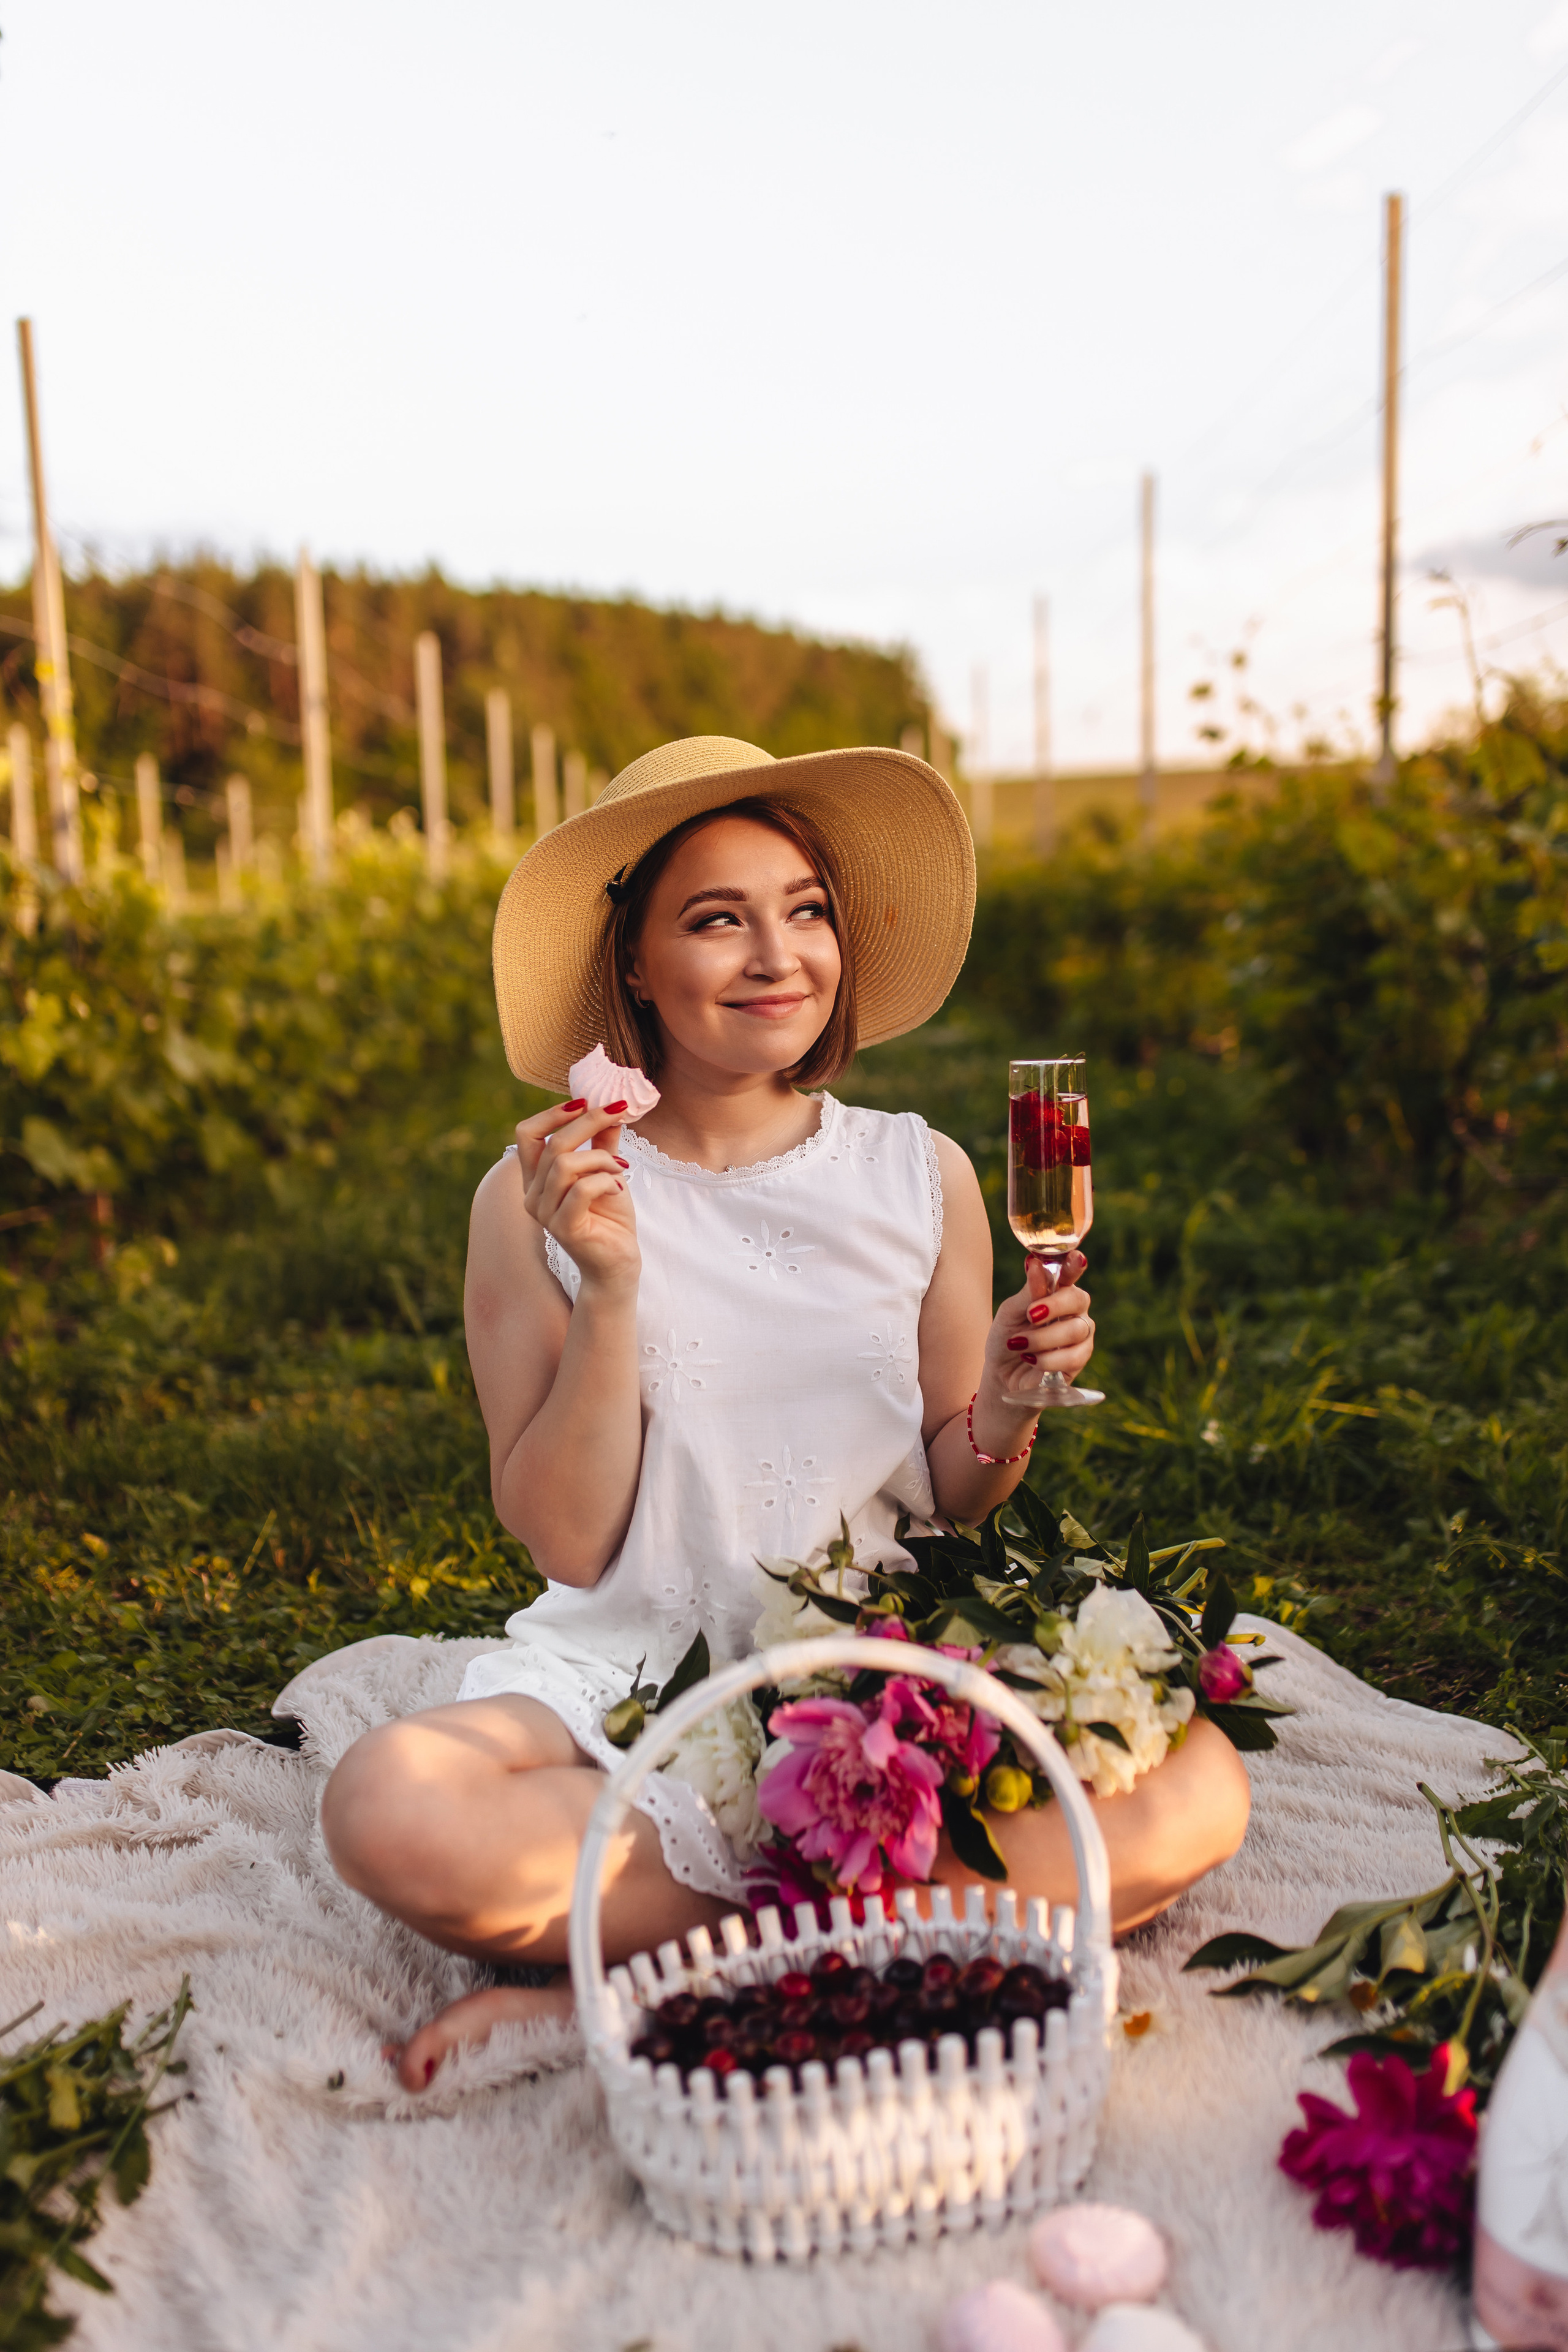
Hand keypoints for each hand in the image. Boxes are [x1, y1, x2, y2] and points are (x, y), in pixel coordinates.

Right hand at [514, 1097, 639, 1295]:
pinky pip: (581, 1189)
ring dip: (600, 1159)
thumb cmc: (610, 1218)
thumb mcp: (607, 1171)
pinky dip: (605, 1182)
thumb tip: (610, 1107)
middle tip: (618, 1114)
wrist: (618, 1263)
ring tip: (621, 1169)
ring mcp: (545, 1214)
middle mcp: (533, 1195)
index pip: (527, 1135)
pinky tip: (619, 1190)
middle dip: (588, 1123)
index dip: (552, 1114)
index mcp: (536, 1179)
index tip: (584, 1102)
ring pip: (565, 1164)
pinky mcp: (563, 1228)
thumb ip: (602, 1142)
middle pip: (552, 1144)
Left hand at [983, 1251, 1093, 1412]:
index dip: (1074, 1265)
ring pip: (1075, 1330)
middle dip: (1054, 1306)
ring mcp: (1081, 1334)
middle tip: (1030, 1314)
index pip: (1071, 1272)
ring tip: (1019, 1343)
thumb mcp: (1011, 1312)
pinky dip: (1047, 1359)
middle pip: (1078, 1299)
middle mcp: (1075, 1309)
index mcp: (1058, 1290)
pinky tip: (1030, 1359)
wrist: (1002, 1373)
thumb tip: (1036, 1264)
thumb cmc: (1007, 1336)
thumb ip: (1029, 1292)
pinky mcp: (1079, 1359)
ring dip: (1042, 1338)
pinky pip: (1072, 1357)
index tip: (1075, 1257)